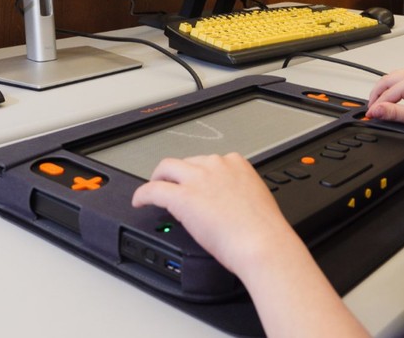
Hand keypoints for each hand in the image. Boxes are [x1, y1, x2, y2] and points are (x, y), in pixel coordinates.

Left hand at [132, 153, 295, 275]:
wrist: (261, 243)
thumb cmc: (264, 230)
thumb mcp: (255, 200)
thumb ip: (238, 194)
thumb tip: (228, 204)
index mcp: (236, 164)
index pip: (211, 162)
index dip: (200, 174)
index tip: (197, 184)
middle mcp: (216, 166)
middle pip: (187, 162)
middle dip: (178, 173)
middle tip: (172, 185)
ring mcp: (198, 179)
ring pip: (166, 167)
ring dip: (159, 177)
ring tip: (154, 188)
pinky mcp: (182, 196)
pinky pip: (153, 190)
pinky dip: (143, 195)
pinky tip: (140, 202)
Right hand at [366, 68, 403, 132]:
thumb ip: (392, 113)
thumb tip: (376, 111)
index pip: (386, 93)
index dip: (376, 106)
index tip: (370, 116)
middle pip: (386, 80)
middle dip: (376, 94)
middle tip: (372, 108)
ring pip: (394, 77)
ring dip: (385, 89)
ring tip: (381, 102)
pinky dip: (395, 86)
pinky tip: (395, 95)